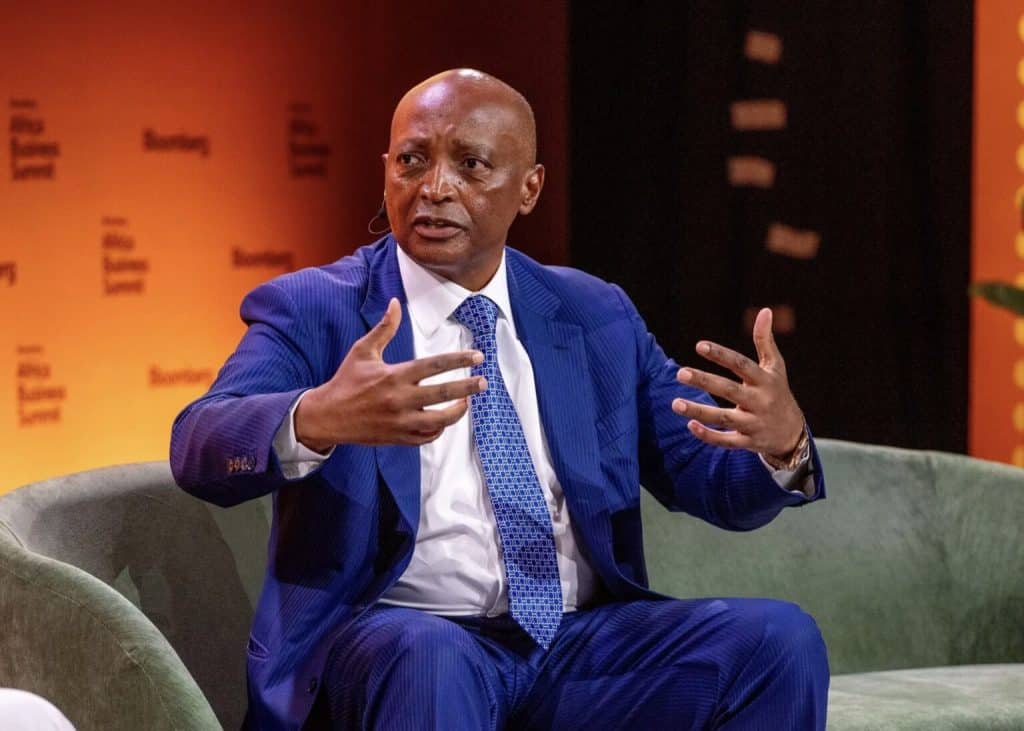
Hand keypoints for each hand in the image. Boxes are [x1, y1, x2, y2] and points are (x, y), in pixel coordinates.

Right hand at [295, 298, 486, 449]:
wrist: (328, 417)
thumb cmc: (346, 381)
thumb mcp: (363, 351)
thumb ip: (384, 328)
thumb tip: (395, 303)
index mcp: (394, 376)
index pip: (434, 365)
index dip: (459, 360)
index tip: (477, 356)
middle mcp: (400, 399)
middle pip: (443, 393)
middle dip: (468, 387)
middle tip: (483, 382)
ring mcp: (400, 421)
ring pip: (440, 420)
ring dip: (458, 411)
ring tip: (467, 401)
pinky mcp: (398, 438)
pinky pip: (427, 436)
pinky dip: (439, 428)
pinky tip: (445, 418)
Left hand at [671, 308, 803, 458]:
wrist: (792, 433)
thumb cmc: (778, 392)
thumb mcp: (775, 367)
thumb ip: (765, 340)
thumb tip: (765, 310)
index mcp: (765, 381)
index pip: (741, 365)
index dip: (721, 355)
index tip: (699, 345)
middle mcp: (760, 401)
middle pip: (729, 390)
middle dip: (705, 382)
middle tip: (680, 373)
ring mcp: (754, 423)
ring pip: (724, 418)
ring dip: (699, 411)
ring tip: (675, 403)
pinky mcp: (748, 442)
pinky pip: (726, 441)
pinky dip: (708, 435)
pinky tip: (690, 425)